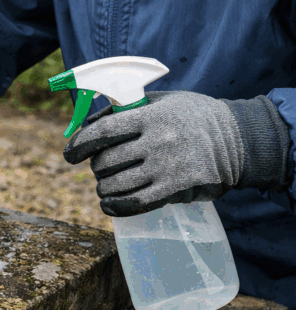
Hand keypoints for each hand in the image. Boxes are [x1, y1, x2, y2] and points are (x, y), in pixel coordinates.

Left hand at [63, 91, 290, 216]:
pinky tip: (108, 204)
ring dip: (104, 188)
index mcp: (150, 117)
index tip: (69, 155)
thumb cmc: (193, 117)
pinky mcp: (175, 189)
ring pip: (116, 185)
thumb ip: (124, 110)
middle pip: (105, 162)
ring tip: (107, 185)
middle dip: (97, 167)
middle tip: (102, 168)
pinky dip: (115, 207)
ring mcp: (166, 167)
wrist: (239, 139)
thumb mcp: (162, 102)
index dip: (79, 145)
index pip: (102, 133)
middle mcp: (156, 142)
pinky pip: (135, 204)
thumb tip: (86, 126)